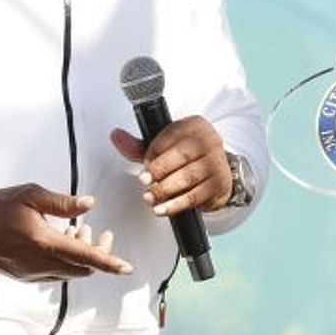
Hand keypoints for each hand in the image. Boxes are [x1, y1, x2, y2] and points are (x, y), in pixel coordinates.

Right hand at [0, 184, 132, 281]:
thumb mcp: (31, 195)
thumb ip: (62, 203)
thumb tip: (89, 205)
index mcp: (44, 243)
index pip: (85, 257)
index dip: (108, 263)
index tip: (126, 268)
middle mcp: (40, 263)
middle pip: (82, 268)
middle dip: (97, 254)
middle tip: (99, 233)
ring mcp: (32, 272)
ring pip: (69, 272)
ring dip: (80, 256)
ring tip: (75, 230)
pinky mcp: (25, 276)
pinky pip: (55, 273)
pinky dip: (65, 261)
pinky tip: (59, 241)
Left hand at [111, 117, 231, 217]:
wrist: (216, 169)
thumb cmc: (186, 156)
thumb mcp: (164, 146)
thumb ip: (138, 145)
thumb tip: (116, 136)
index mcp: (195, 125)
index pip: (172, 136)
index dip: (153, 151)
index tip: (144, 163)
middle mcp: (210, 141)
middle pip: (181, 156)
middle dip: (159, 171)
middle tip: (144, 180)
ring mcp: (217, 164)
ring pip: (188, 178)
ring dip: (165, 190)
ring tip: (150, 197)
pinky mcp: (219, 186)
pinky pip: (194, 197)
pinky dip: (175, 205)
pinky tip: (162, 208)